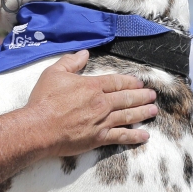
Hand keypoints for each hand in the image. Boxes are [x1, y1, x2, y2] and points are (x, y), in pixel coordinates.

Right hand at [23, 50, 156, 156]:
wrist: (39, 128)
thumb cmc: (44, 101)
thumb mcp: (53, 74)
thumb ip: (70, 62)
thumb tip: (84, 53)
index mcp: (92, 86)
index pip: (117, 82)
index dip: (130, 81)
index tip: (139, 82)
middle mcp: (101, 103)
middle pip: (127, 98)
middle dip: (142, 96)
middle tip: (152, 95)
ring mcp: (102, 122)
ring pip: (128, 116)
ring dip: (142, 113)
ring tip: (153, 110)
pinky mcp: (98, 138)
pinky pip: (121, 136)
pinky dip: (134, 136)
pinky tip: (144, 136)